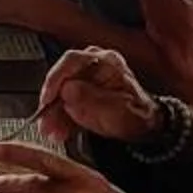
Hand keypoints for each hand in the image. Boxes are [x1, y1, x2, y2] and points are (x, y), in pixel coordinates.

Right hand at [34, 46, 162, 147]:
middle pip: (62, 78)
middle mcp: (93, 67)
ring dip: (54, 114)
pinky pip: (65, 104)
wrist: (146, 128)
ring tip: (52, 132)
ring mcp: (86, 80)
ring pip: (61, 93)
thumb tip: (66, 89)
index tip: (48, 98)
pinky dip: (60, 119)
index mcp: (105, 62)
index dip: (55, 79)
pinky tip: (58, 132)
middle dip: (52, 103)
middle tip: (46, 121)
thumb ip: (91, 99)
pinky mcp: (82, 95)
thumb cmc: (137, 115)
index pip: (72, 60)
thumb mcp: (116, 109)